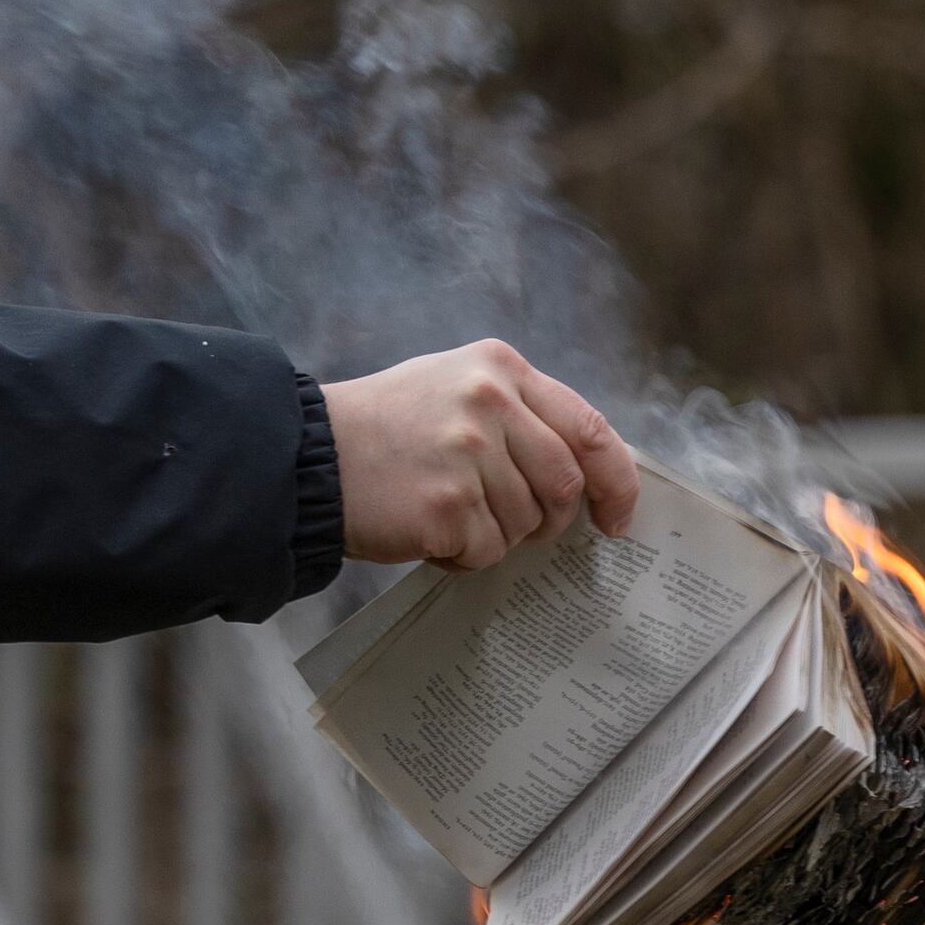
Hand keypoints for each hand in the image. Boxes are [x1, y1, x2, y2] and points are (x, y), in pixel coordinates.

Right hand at [319, 342, 636, 568]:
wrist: (308, 455)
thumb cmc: (384, 427)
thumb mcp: (455, 386)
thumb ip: (519, 414)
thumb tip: (585, 472)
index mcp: (500, 368)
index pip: (590, 428)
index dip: (615, 481)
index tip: (616, 518)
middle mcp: (491, 403)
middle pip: (564, 484)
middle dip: (549, 520)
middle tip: (514, 528)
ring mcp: (469, 454)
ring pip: (526, 524)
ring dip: (494, 536)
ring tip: (445, 515)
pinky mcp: (447, 505)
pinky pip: (486, 551)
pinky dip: (461, 556)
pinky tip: (426, 532)